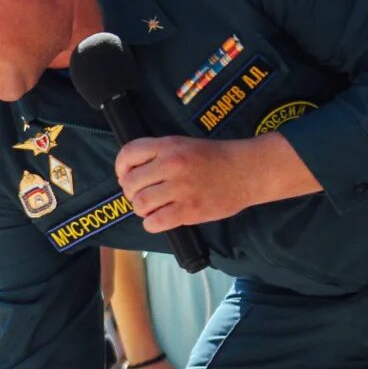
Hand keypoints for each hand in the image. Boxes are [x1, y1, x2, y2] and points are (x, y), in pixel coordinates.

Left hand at [115, 136, 258, 231]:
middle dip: (131, 193)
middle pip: (130, 183)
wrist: (247, 171)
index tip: (125, 176)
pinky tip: (161, 219)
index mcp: (168, 146)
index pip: (127, 154)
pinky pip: (155, 223)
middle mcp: (171, 165)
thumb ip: (158, 155)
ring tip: (154, 208)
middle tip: (144, 195)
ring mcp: (180, 188)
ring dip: (142, 210)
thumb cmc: (216, 158)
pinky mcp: (189, 210)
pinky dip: (152, 224)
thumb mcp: (184, 144)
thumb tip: (131, 173)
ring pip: (140, 204)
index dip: (120, 168)